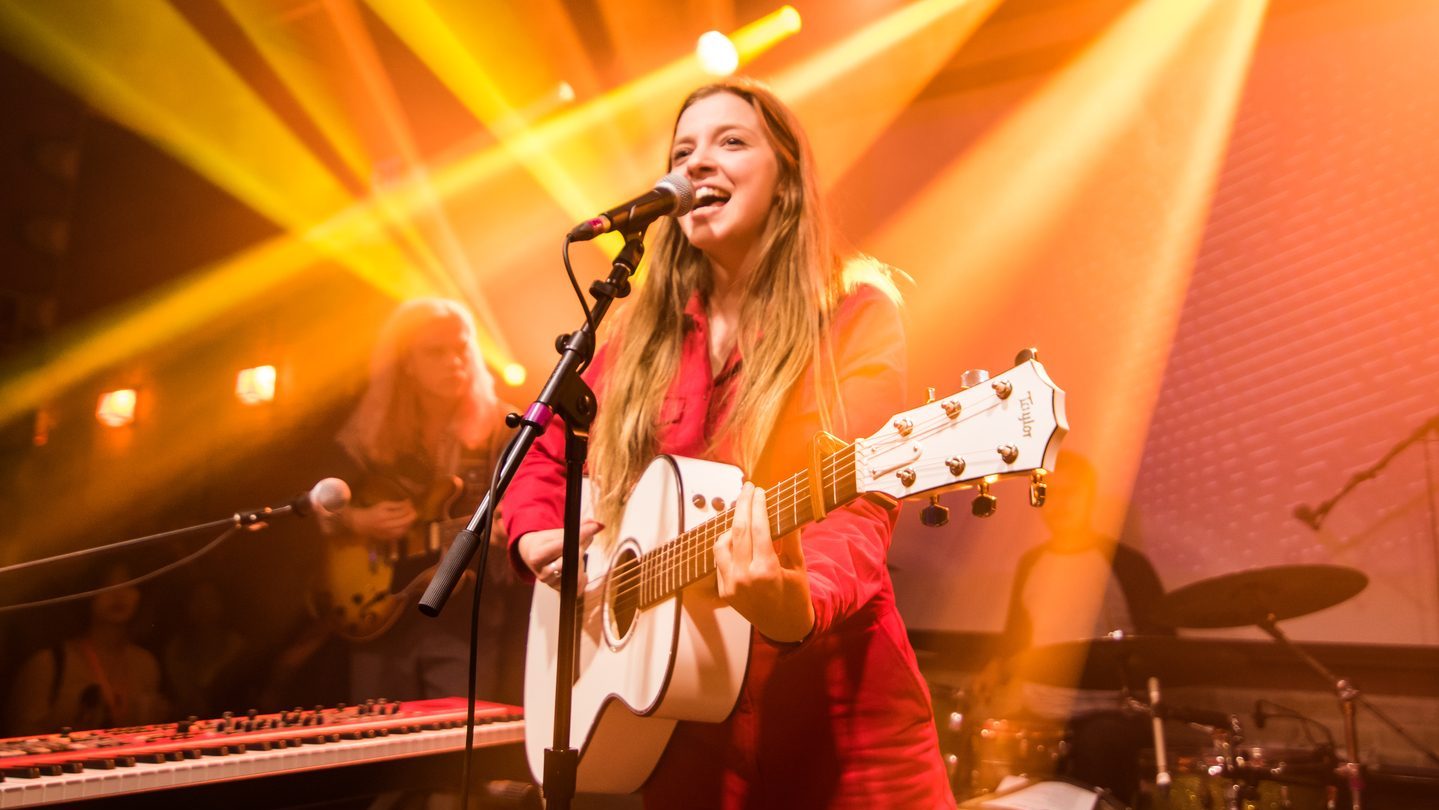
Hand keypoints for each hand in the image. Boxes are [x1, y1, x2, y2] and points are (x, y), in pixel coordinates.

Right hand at [342, 499, 416, 541]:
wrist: (362, 523)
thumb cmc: (373, 511)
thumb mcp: (384, 505)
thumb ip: (396, 505)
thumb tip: (408, 502)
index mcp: (385, 516)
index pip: (402, 513)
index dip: (409, 508)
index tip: (411, 504)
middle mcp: (387, 526)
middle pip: (405, 522)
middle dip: (412, 515)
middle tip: (413, 511)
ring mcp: (388, 533)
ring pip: (404, 529)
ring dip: (410, 523)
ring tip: (410, 517)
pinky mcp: (388, 538)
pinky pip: (400, 535)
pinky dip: (405, 529)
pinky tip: (405, 524)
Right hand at [516, 519, 602, 589]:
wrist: (533, 555)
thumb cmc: (546, 542)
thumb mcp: (556, 533)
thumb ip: (578, 529)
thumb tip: (599, 524)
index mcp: (537, 556)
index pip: (561, 546)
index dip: (579, 536)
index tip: (592, 528)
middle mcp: (542, 573)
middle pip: (568, 562)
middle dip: (580, 549)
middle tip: (585, 540)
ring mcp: (550, 583)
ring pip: (574, 575)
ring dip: (580, 563)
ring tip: (578, 555)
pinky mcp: (559, 590)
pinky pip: (577, 587)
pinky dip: (583, 578)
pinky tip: (581, 570)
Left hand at [713, 483, 814, 642]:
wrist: (783, 627)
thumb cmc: (795, 596)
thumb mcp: (798, 566)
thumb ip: (791, 538)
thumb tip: (788, 509)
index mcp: (766, 570)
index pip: (759, 528)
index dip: (758, 505)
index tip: (759, 490)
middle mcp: (745, 577)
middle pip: (738, 530)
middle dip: (742, 504)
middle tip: (747, 488)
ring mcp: (731, 585)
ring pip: (722, 543)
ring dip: (731, 525)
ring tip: (742, 514)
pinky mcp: (723, 590)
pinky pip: (719, 559)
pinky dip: (726, 544)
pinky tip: (737, 537)